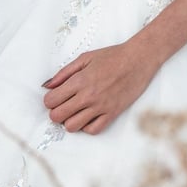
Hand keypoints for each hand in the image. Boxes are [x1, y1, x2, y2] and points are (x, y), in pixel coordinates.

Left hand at [42, 41, 157, 133]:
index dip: (50, 100)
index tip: (55, 97)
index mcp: (80, 80)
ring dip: (70, 121)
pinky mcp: (113, 113)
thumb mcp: (86, 57)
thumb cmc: (113, 56)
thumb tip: (47, 86)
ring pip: (72, 126)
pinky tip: (89, 116)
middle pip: (57, 116)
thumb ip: (64, 72)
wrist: (139, 59)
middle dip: (56, 112)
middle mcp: (88, 96)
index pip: (51, 101)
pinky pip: (93, 130)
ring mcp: (101, 106)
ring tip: (76, 112)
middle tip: (64, 105)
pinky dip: (87, 126)